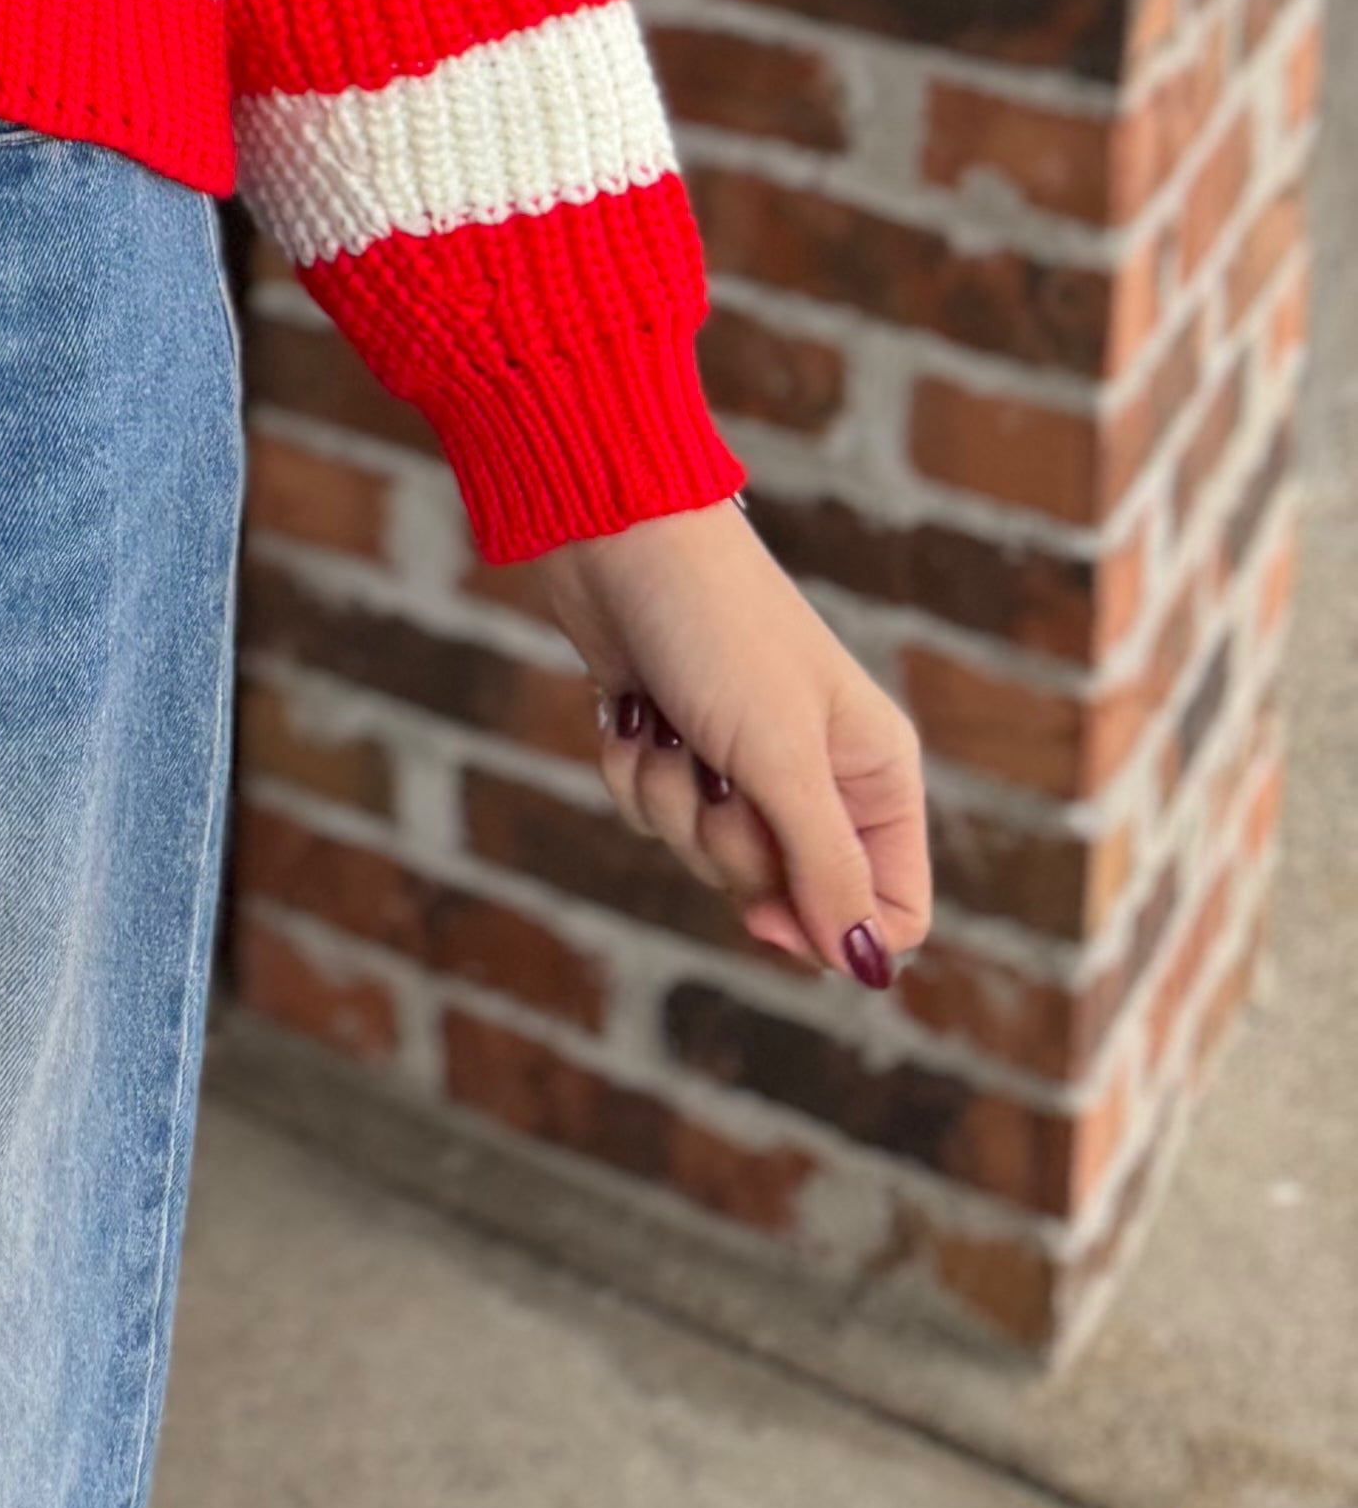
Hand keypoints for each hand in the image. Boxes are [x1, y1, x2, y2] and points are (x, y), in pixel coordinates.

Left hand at [522, 501, 930, 991]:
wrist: (617, 537)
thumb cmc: (716, 630)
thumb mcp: (782, 758)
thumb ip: (826, 868)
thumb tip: (867, 970)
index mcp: (876, 774)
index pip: (891, 910)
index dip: (827, 931)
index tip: (763, 911)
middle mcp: (818, 774)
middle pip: (785, 894)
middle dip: (729, 843)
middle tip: (716, 771)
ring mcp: (741, 761)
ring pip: (704, 854)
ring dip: (670, 799)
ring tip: (671, 723)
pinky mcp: (673, 743)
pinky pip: (649, 812)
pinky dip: (631, 768)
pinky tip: (633, 708)